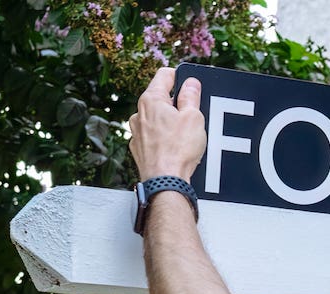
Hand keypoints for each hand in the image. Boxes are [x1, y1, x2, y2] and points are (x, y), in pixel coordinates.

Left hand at [129, 67, 206, 181]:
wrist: (165, 182)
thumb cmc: (177, 151)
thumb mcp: (193, 117)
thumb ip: (191, 97)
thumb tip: (190, 83)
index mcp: (150, 100)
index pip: (165, 75)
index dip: (181, 77)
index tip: (191, 86)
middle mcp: (139, 114)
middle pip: (160, 98)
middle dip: (177, 103)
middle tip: (192, 114)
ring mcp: (136, 132)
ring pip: (156, 118)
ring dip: (169, 122)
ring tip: (185, 134)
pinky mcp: (139, 149)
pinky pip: (153, 136)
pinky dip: (163, 137)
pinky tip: (175, 147)